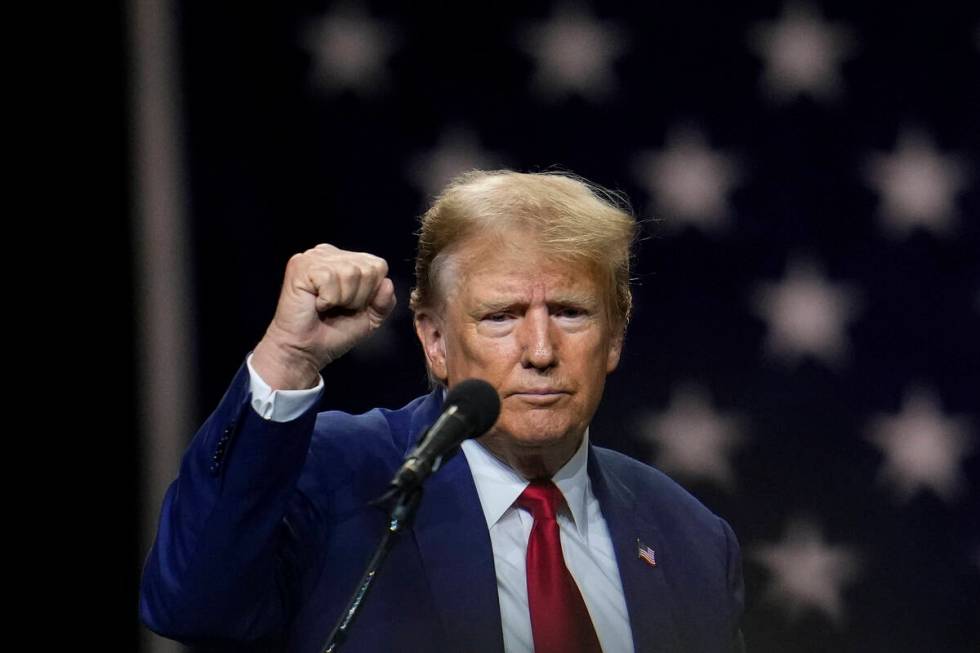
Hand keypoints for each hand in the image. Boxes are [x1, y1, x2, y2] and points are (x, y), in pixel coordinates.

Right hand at [251, 244, 395, 388]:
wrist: (306, 350)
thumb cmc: (333, 333)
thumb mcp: (370, 318)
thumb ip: (384, 302)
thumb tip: (387, 283)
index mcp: (346, 260)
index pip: (378, 265)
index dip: (371, 293)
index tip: (351, 306)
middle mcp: (330, 253)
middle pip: (368, 269)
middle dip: (358, 297)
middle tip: (337, 308)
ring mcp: (314, 257)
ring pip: (351, 273)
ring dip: (342, 299)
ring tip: (326, 307)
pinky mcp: (301, 266)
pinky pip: (330, 279)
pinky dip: (328, 299)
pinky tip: (316, 304)